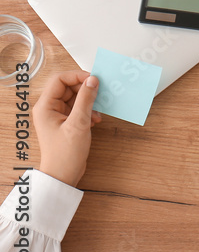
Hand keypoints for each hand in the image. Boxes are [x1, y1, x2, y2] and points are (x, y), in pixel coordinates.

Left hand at [35, 71, 100, 187]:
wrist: (63, 174)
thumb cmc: (65, 153)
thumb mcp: (79, 123)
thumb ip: (86, 100)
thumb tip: (93, 80)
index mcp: (45, 106)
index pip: (60, 80)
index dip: (77, 76)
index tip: (94, 80)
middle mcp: (49, 108)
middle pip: (68, 87)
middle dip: (85, 89)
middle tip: (100, 93)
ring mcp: (57, 115)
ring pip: (75, 98)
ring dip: (88, 101)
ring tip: (97, 111)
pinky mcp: (65, 122)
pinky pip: (78, 108)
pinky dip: (88, 110)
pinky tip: (95, 119)